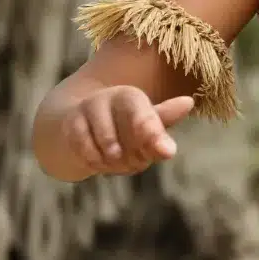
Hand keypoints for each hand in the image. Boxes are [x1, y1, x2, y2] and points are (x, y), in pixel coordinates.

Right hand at [60, 86, 194, 176]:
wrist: (78, 128)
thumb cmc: (121, 127)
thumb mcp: (143, 125)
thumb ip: (161, 123)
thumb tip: (188, 102)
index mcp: (132, 97)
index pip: (145, 116)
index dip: (153, 134)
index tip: (167, 153)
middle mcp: (109, 97)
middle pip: (129, 135)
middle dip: (135, 156)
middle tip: (137, 162)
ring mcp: (87, 110)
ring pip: (108, 146)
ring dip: (116, 161)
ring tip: (117, 162)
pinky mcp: (70, 124)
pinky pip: (86, 151)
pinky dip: (95, 162)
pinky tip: (100, 162)